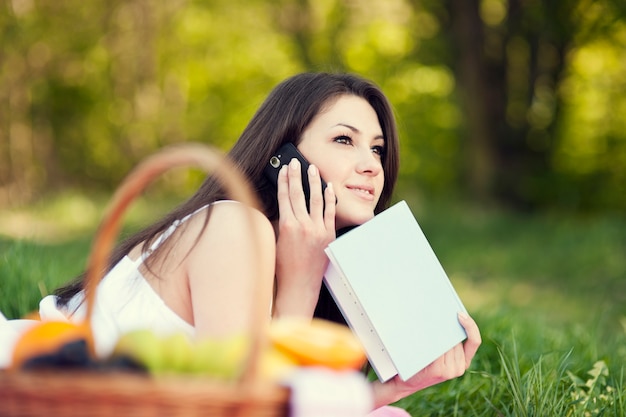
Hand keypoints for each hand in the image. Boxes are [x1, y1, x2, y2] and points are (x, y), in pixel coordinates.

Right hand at [272, 158, 335, 317]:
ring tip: (313, 168)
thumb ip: (280, 222)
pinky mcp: (329, 235)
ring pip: (316, 200)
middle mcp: (303, 225)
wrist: (299, 285)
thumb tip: (282, 206)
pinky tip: (329, 187)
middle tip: (295, 162)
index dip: (284, 181)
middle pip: (299, 194)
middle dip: (296, 176)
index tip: (284, 169)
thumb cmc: (284, 266)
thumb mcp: (275, 241)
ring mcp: (318, 230)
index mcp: (286, 226)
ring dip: (314, 182)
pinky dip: (330, 198)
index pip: (285, 197)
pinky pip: (330, 212)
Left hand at [371, 312, 480, 407]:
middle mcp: (459, 367)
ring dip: (437, 333)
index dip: (471, 326)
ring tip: (426, 325)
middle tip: (435, 315)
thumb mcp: (439, 353)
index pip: (474, 341)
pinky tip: (425, 335)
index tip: (460, 315)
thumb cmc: (422, 363)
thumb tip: (444, 318)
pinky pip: (438, 349)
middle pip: (456, 339)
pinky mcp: (437, 371)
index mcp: (464, 362)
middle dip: (446, 327)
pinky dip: (432, 341)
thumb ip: (447, 342)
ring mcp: (449, 370)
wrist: (406, 381)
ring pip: (447, 343)